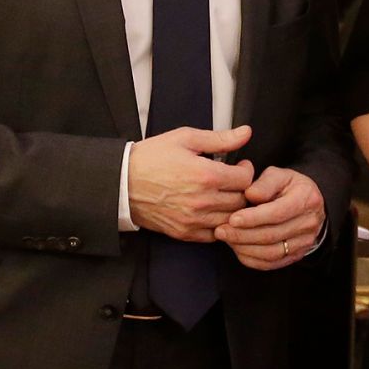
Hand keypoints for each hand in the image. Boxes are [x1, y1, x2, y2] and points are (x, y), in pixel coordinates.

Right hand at [127, 126, 254, 241]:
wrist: (121, 183)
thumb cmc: (151, 158)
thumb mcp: (186, 139)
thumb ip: (220, 138)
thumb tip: (245, 133)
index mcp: (206, 175)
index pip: (246, 179)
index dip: (246, 170)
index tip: (239, 166)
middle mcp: (202, 201)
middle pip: (241, 201)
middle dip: (242, 189)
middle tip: (233, 180)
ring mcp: (193, 220)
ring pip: (230, 220)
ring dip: (232, 208)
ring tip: (224, 195)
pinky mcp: (184, 232)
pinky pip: (213, 235)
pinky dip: (217, 224)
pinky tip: (212, 211)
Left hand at [216, 166, 325, 270]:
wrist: (306, 204)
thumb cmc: (287, 187)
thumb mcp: (278, 175)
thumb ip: (264, 183)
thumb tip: (250, 194)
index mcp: (306, 199)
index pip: (277, 213)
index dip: (253, 218)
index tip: (232, 219)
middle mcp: (309, 223)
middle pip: (272, 235)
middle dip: (243, 235)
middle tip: (221, 230)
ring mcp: (304, 242)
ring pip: (271, 253)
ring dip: (244, 247)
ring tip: (227, 238)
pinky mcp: (296, 255)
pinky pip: (270, 263)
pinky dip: (251, 258)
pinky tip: (237, 248)